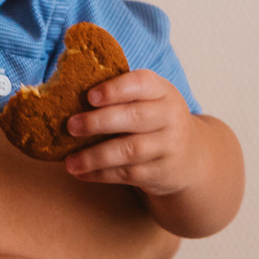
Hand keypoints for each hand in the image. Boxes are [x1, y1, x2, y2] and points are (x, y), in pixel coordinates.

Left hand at [63, 69, 200, 195]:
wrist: (190, 158)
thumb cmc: (155, 121)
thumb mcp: (149, 101)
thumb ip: (120, 95)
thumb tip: (68, 90)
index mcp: (163, 91)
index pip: (142, 83)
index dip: (115, 89)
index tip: (90, 97)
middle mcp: (171, 116)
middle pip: (134, 117)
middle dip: (98, 122)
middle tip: (70, 126)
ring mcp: (169, 146)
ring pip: (129, 151)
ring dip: (95, 156)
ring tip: (69, 161)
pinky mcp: (163, 173)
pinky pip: (128, 174)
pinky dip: (101, 174)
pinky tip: (82, 173)